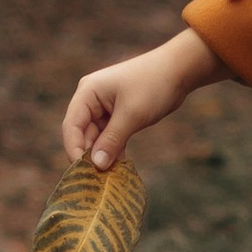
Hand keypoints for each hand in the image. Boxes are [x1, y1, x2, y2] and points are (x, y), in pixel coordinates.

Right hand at [62, 28, 225, 166]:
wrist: (179, 71)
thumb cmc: (153, 86)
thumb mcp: (131, 115)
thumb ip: (112, 140)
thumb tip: (97, 166)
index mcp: (87, 93)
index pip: (72, 126)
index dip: (74, 150)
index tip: (83, 173)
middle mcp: (91, 100)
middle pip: (82, 134)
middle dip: (90, 156)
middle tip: (97, 180)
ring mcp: (104, 108)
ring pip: (96, 138)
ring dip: (102, 156)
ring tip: (108, 178)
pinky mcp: (117, 116)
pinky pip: (109, 137)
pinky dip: (113, 151)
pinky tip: (118, 168)